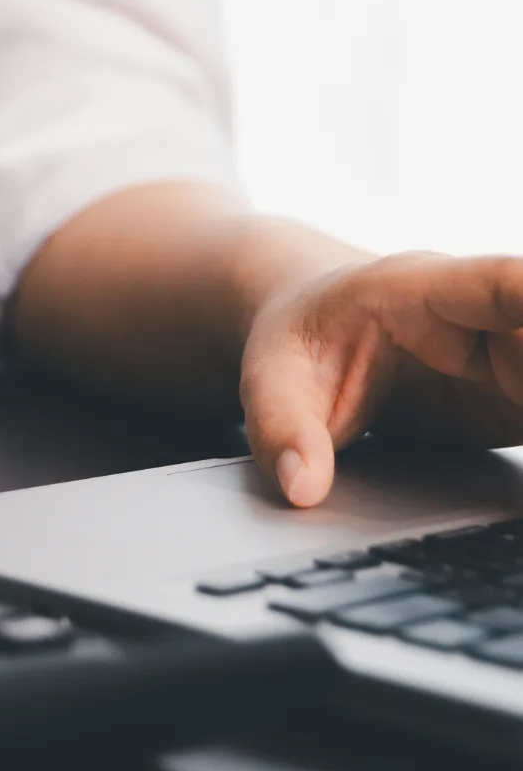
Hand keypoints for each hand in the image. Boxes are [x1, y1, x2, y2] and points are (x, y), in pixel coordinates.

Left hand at [241, 252, 522, 505]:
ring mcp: (508, 353)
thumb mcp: (272, 376)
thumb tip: (302, 487)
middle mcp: (478, 314)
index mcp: (421, 289)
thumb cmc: (299, 338)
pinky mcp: (520, 394)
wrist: (311, 324)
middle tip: (522, 427)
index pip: (501, 283)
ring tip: (517, 442)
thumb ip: (282, 427)